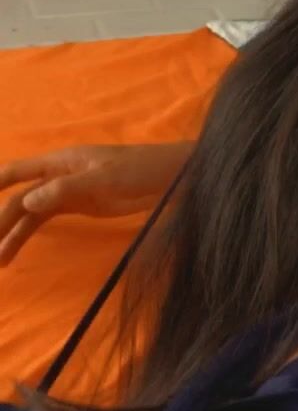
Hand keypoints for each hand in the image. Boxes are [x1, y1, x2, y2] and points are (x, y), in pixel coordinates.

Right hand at [0, 142, 193, 266]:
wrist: (169, 177)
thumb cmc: (138, 168)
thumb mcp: (102, 178)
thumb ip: (65, 189)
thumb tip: (28, 201)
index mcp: (61, 161)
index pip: (18, 171)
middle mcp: (58, 175)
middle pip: (20, 198)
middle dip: (1, 220)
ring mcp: (68, 192)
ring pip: (31, 213)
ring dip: (13, 234)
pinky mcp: (80, 206)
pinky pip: (47, 219)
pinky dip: (29, 234)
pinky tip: (15, 249)